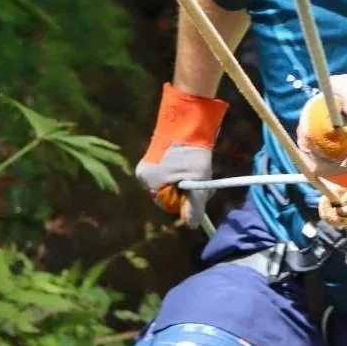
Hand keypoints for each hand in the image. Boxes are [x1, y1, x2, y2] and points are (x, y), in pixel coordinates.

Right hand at [135, 82, 227, 225]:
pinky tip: (192, 161)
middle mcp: (143, 175)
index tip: (201, 191)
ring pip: (173, 183)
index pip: (170, 204)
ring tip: (198, 167)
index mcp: (148, 182)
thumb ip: (194, 205)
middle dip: (188, 190)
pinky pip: (172, 172)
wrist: (187, 119)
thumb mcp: (197, 182)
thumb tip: (192, 226)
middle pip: (170, 194)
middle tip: (203, 179)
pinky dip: (184, 170)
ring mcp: (148, 164)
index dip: (188, 200)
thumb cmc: (192, 152)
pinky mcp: (156, 155)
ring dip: (188, 180)